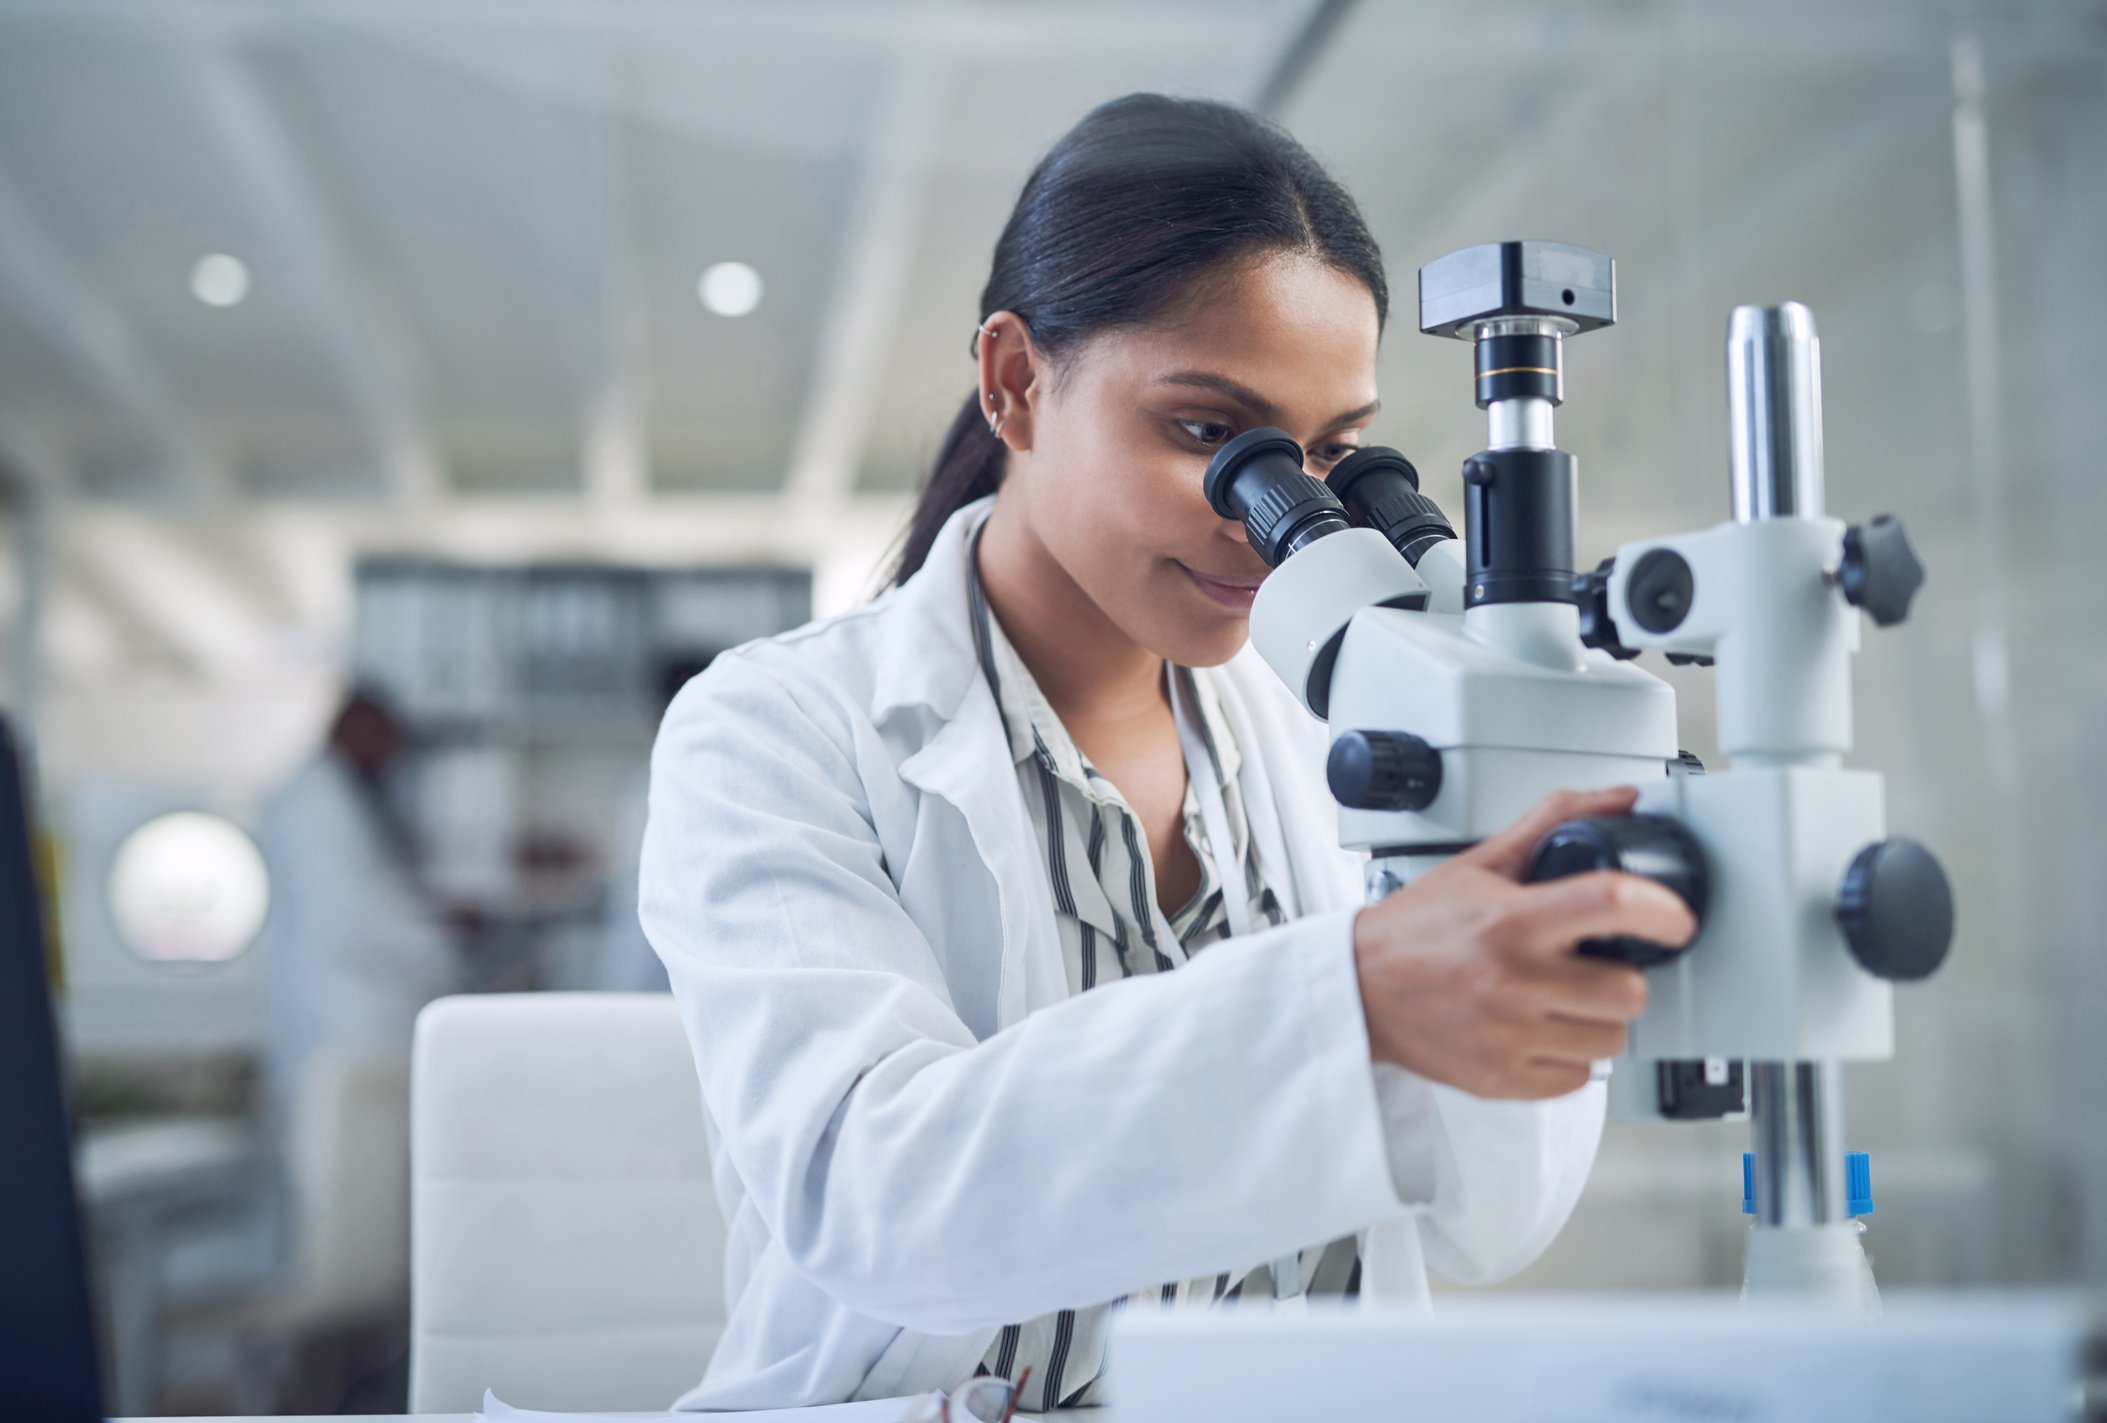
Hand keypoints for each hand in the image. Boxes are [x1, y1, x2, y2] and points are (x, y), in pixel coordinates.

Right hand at [1351, 786, 1697, 1099]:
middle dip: (1621, 977)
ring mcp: (1508, 1038)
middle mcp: (1510, 982)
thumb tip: (1616, 801)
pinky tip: (1540, 1031)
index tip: (1676, 918)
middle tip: (1593, 967)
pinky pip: (1578, 1079)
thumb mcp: (1479, 865)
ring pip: (1611, 1040)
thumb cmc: (1415, 931)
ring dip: (1597, 1020)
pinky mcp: (1502, 1080)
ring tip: (1561, 1000)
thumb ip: (1550, 825)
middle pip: (1628, 991)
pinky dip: (1568, 1058)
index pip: (1609, 903)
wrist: (1358, 992)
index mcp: (1508, 922)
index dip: (1660, 910)